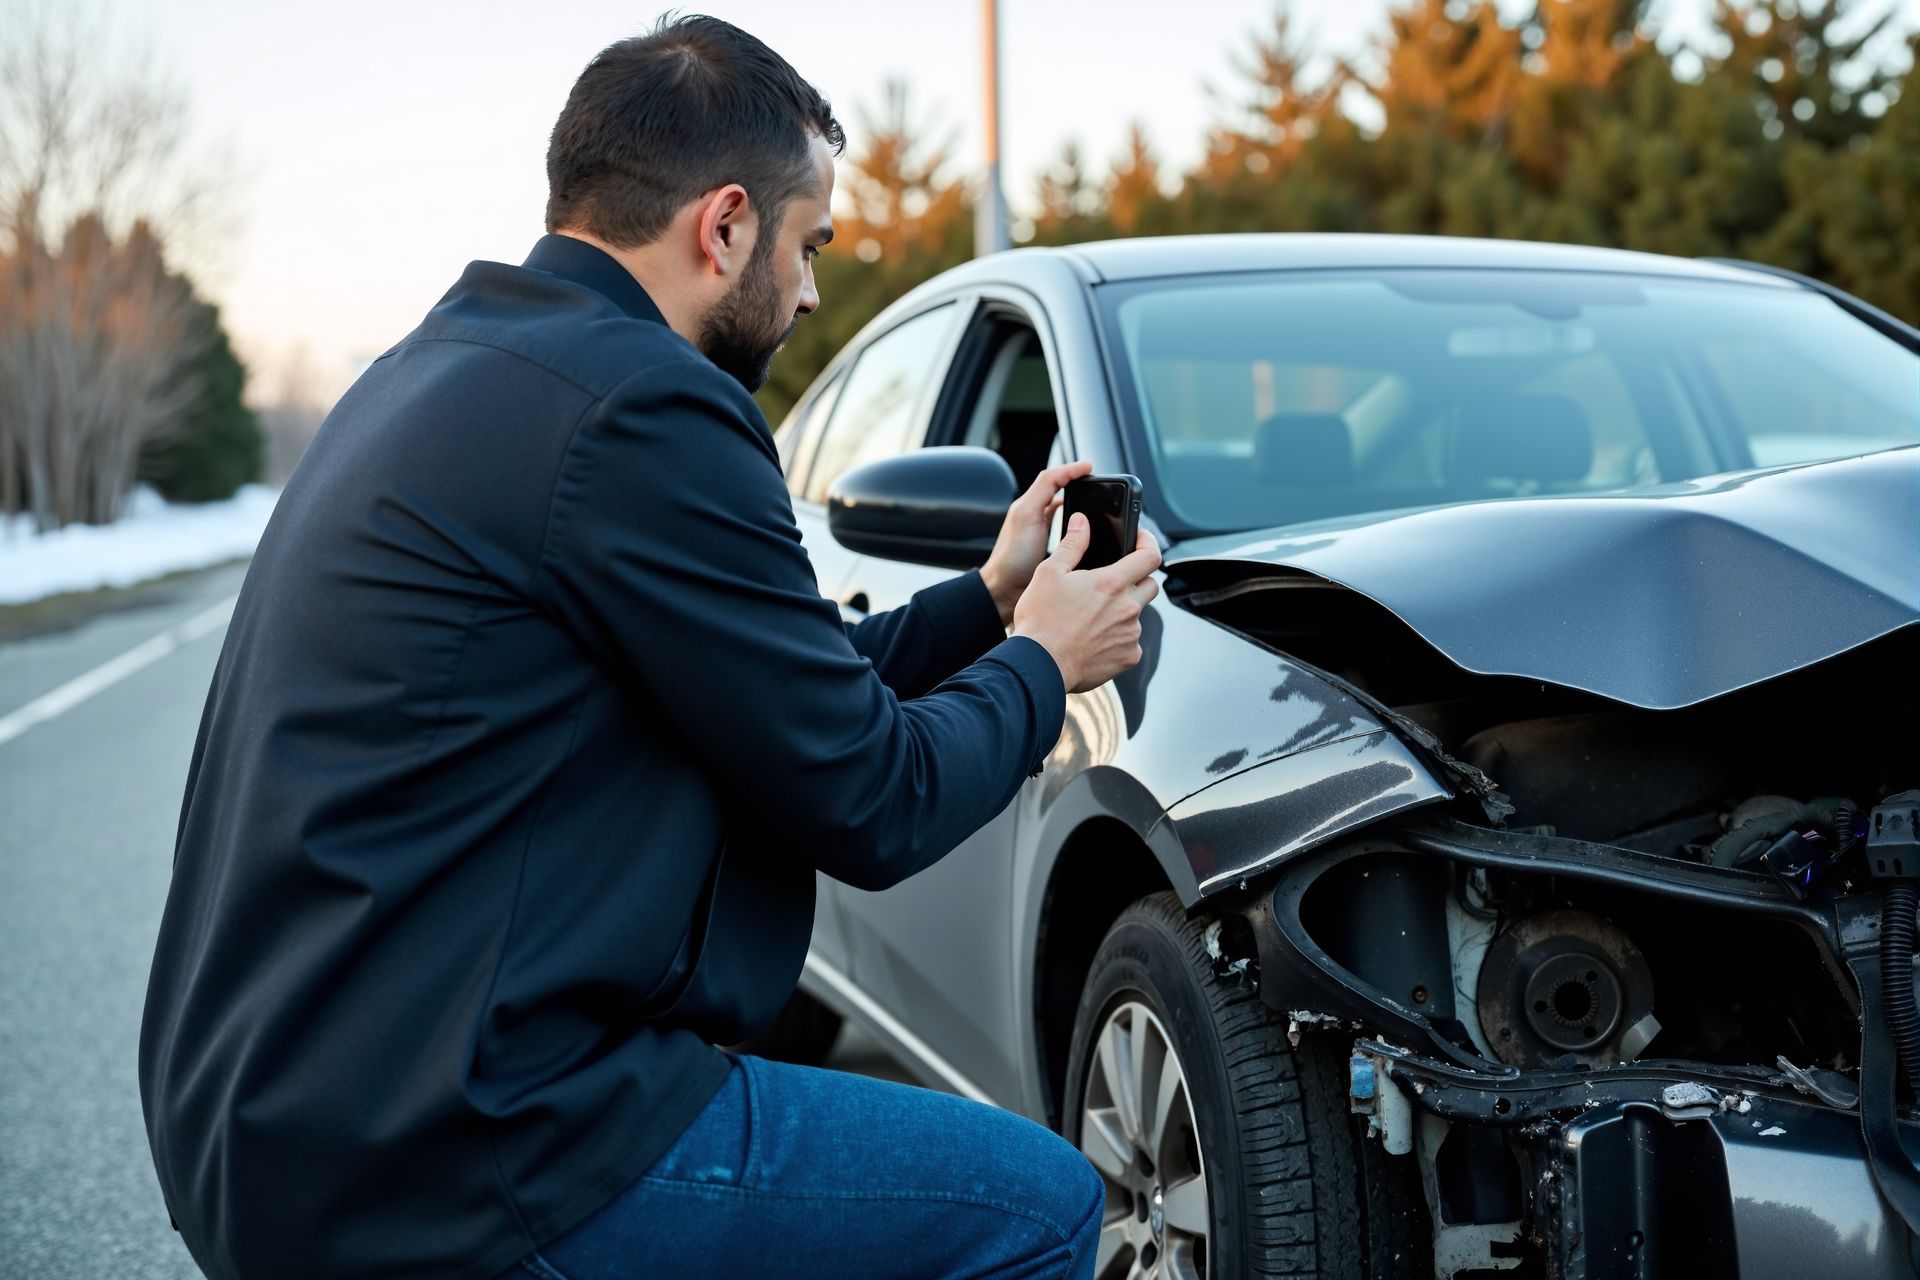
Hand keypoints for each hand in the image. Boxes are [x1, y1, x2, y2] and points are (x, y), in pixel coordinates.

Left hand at [978, 459, 1093, 626]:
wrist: (1004, 590)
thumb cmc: (1012, 557)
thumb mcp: (1027, 516)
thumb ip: (1044, 493)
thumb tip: (1066, 476)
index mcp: (1028, 504)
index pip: (1052, 478)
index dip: (1072, 469)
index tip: (1090, 466)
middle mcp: (1034, 515)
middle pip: (1057, 489)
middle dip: (1076, 482)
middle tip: (1095, 480)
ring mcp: (1040, 532)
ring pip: (1062, 508)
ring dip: (1077, 501)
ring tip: (1094, 499)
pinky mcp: (1048, 548)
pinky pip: (1064, 528)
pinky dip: (1076, 523)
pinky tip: (1086, 529)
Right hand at [1011, 513, 1160, 693]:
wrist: (1039, 665)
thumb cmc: (1042, 620)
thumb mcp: (1050, 573)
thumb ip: (1072, 544)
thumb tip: (1082, 523)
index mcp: (1112, 583)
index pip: (1150, 556)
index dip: (1149, 543)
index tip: (1140, 541)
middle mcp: (1128, 608)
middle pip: (1151, 584)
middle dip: (1137, 578)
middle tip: (1111, 582)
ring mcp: (1131, 635)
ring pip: (1139, 615)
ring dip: (1124, 610)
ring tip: (1094, 615)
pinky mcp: (1129, 657)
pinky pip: (1132, 642)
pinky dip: (1119, 638)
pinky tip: (1096, 638)